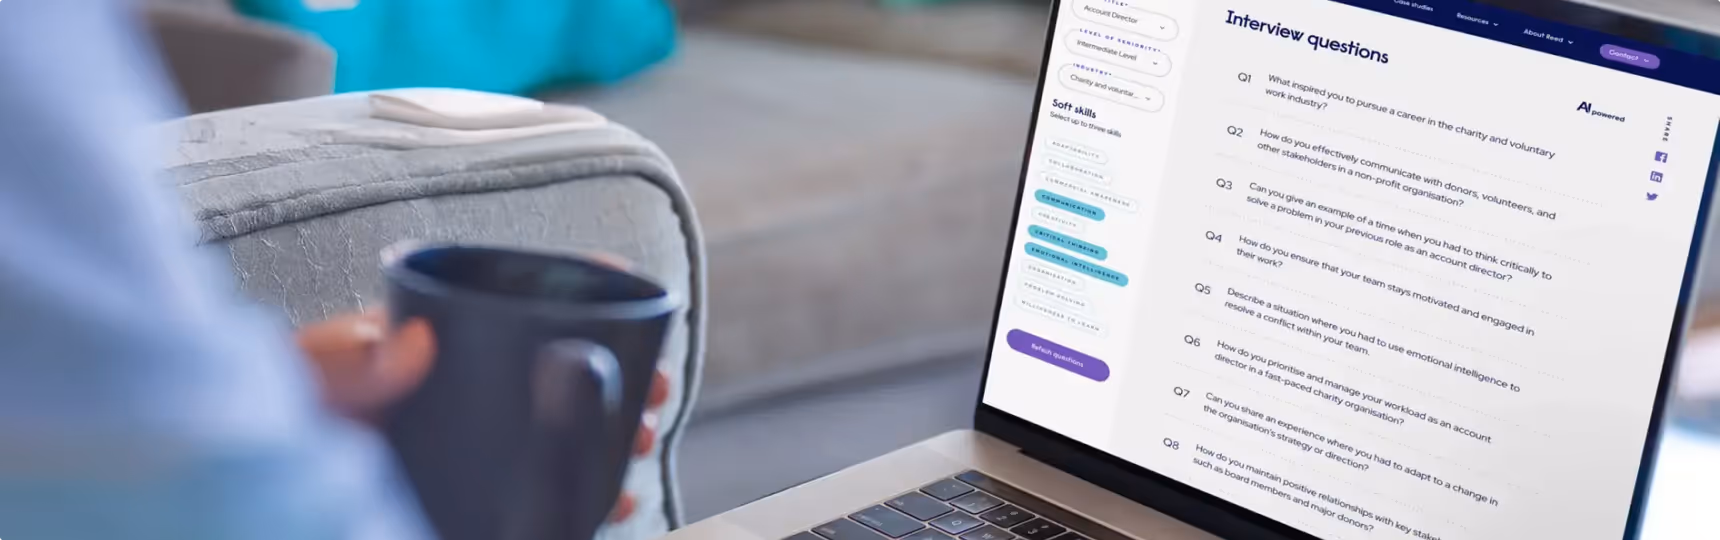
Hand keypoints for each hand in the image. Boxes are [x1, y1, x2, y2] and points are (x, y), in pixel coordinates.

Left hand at [296, 311, 671, 522]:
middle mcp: (453, 386)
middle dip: (615, 368)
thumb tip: (414, 339)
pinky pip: (537, 488)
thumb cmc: (261, 416)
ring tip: (643, 440)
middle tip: (657, 386)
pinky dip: (579, 491)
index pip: (505, 294)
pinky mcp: (471, 492)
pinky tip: (609, 501)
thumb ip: (347, 365)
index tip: (622, 276)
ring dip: (610, 430)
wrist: (251, 486)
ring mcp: (466, 441)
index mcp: (420, 341)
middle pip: (552, 365)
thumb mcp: (301, 382)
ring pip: (554, 427)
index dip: (569, 280)